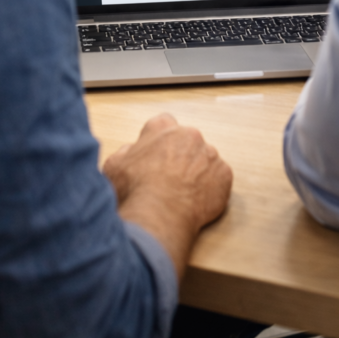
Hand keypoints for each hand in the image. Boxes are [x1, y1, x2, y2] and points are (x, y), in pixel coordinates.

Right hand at [103, 113, 232, 276]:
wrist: (158, 214)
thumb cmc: (136, 191)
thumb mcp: (115, 166)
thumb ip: (126, 152)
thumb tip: (131, 153)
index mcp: (162, 128)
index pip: (164, 123)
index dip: (161, 140)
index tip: (160, 154)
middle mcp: (188, 135)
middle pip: (187, 142)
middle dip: (181, 157)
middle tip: (170, 179)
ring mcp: (209, 154)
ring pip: (205, 160)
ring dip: (198, 173)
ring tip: (183, 194)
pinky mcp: (223, 175)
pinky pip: (220, 179)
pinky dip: (212, 189)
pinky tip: (198, 202)